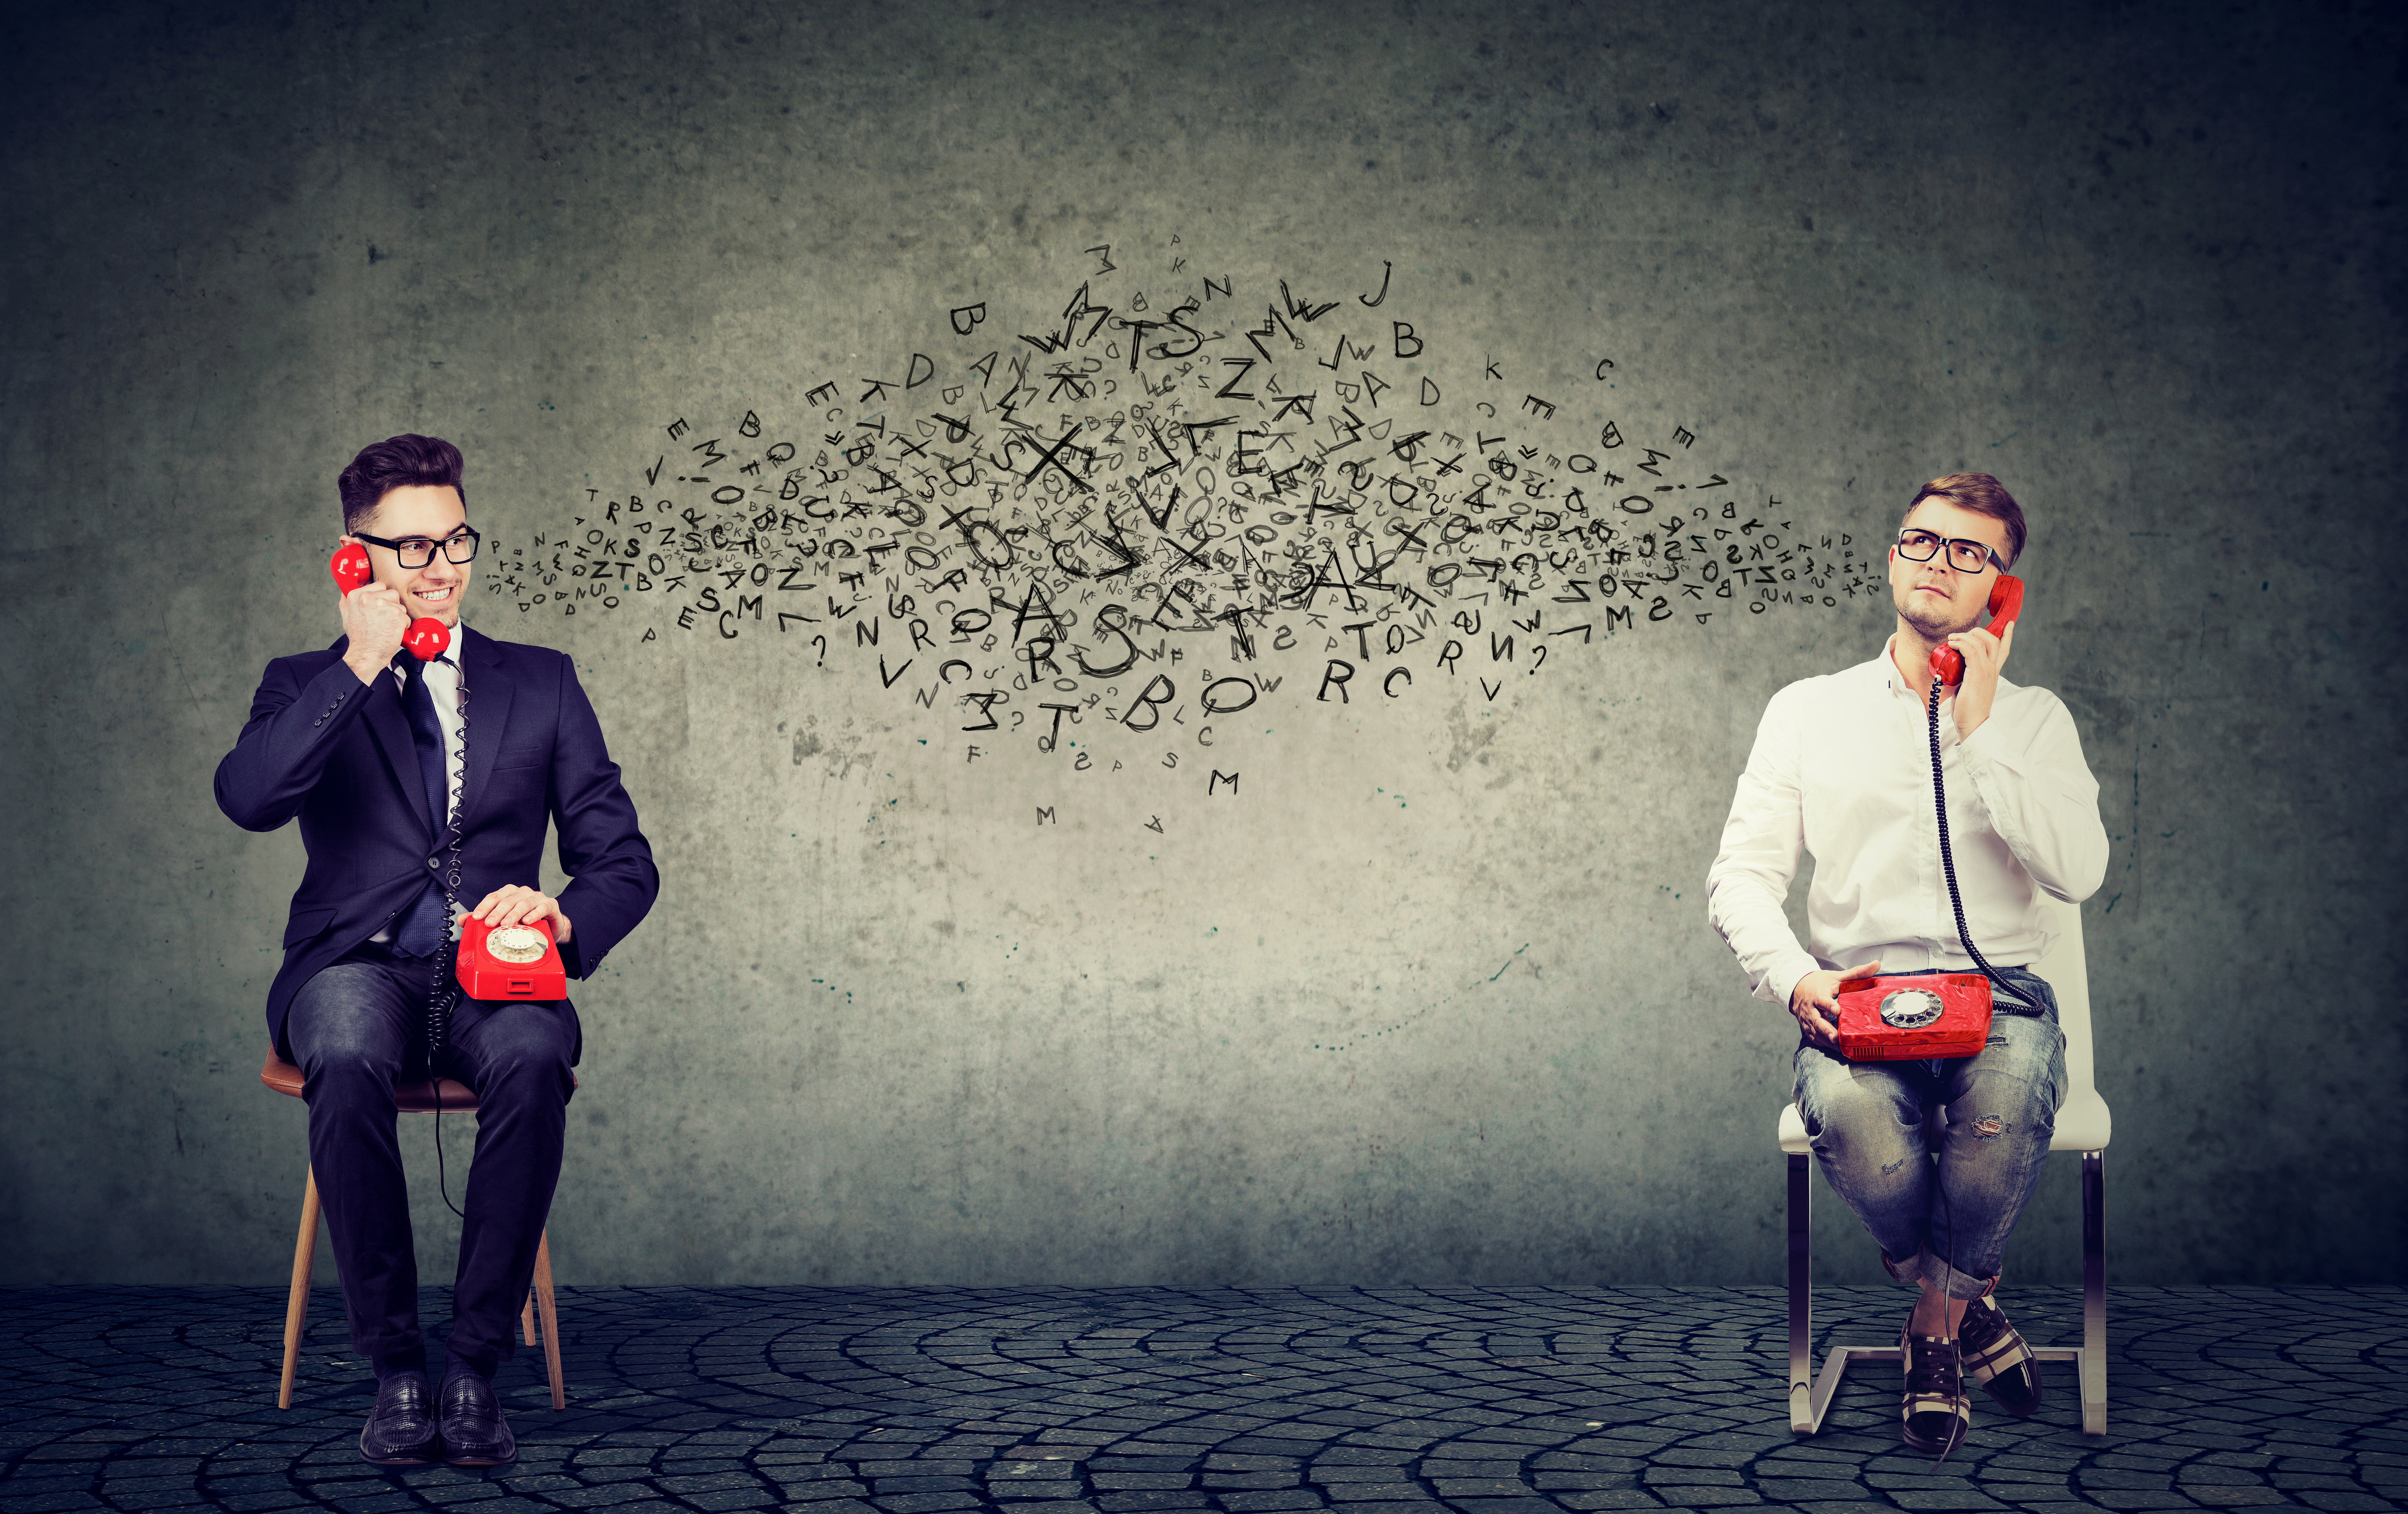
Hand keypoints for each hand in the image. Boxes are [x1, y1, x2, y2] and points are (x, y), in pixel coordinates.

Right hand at [338, 547, 410, 681]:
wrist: (366, 653)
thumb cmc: (358, 636)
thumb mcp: (346, 613)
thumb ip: (349, 598)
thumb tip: (350, 585)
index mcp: (356, 595)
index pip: (379, 585)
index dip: (382, 596)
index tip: (379, 605)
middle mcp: (369, 597)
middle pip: (392, 593)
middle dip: (391, 605)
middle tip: (383, 618)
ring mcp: (383, 605)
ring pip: (400, 605)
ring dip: (397, 615)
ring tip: (386, 626)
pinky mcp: (396, 614)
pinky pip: (405, 616)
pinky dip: (402, 625)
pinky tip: (392, 631)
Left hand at [469, 885, 572, 943]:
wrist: (549, 926)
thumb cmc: (525, 922)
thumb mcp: (503, 920)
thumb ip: (484, 918)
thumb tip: (462, 920)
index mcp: (509, 893)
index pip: (494, 897)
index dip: (484, 906)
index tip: (477, 917)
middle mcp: (523, 892)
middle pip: (508, 900)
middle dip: (497, 912)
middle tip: (489, 923)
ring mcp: (537, 897)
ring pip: (524, 903)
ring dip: (514, 914)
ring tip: (506, 924)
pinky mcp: (551, 904)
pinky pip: (543, 907)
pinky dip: (534, 914)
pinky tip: (527, 921)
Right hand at [1790, 959, 1882, 1047]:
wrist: (1797, 987)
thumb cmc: (1819, 982)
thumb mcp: (1836, 976)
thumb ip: (1856, 972)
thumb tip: (1876, 964)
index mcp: (1818, 994)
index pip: (1822, 1000)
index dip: (1829, 1005)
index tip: (1837, 1010)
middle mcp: (1811, 1008)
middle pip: (1817, 1020)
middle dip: (1826, 1029)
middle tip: (1836, 1037)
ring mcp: (1807, 1019)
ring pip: (1815, 1031)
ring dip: (1826, 1039)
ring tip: (1838, 1047)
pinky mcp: (1807, 1026)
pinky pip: (1813, 1036)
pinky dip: (1822, 1043)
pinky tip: (1833, 1048)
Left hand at [1944, 617, 2013, 739]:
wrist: (1973, 724)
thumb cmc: (1968, 709)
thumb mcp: (1969, 686)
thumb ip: (1967, 674)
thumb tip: (1954, 667)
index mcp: (1993, 672)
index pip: (2004, 650)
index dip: (2007, 635)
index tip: (2009, 624)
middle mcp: (1992, 670)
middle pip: (1994, 640)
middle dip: (1979, 631)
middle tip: (1962, 634)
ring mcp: (1986, 671)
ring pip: (1981, 642)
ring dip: (1964, 636)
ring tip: (1952, 638)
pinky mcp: (1977, 674)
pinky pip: (1971, 650)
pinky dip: (1961, 643)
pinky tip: (1952, 644)